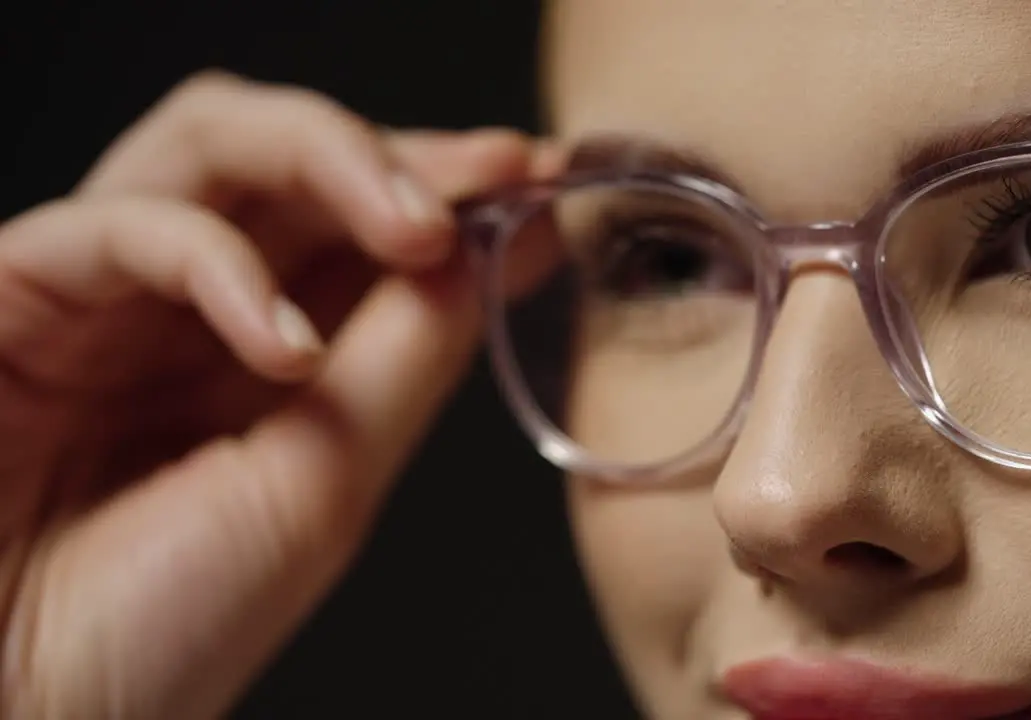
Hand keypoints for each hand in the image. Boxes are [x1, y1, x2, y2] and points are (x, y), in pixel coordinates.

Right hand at [0, 71, 559, 718]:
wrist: (30, 711)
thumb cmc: (170, 626)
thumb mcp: (330, 480)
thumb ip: (406, 358)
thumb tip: (488, 254)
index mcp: (265, 343)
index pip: (362, 221)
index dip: (454, 185)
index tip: (543, 177)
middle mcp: (188, 301)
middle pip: (294, 156)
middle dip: (405, 155)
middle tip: (497, 174)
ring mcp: (102, 292)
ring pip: (210, 145)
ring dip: (328, 163)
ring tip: (418, 231)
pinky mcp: (14, 294)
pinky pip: (114, 229)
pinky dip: (216, 266)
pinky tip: (287, 345)